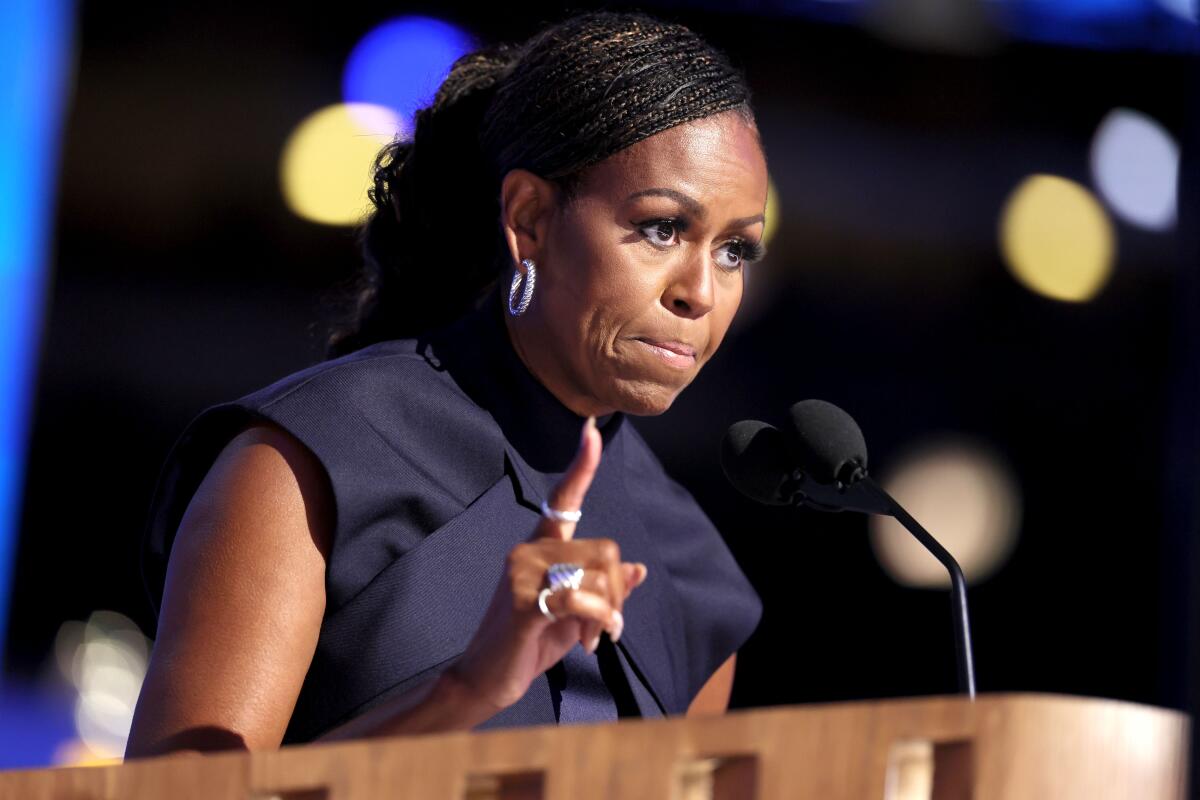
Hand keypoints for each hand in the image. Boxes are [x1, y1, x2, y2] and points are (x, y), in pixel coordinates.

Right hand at [446, 416, 649, 714]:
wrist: (485, 680)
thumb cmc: (530, 644)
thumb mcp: (576, 617)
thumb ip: (605, 592)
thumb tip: (638, 569)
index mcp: (540, 548)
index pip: (563, 500)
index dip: (582, 467)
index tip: (592, 431)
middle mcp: (529, 550)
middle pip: (604, 551)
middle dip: (616, 594)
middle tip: (609, 628)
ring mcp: (523, 573)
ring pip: (597, 576)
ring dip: (609, 615)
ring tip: (598, 639)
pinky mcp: (524, 601)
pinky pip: (581, 599)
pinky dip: (598, 622)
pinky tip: (591, 643)